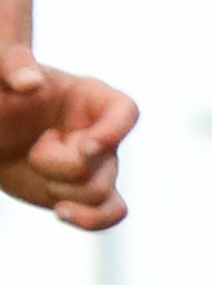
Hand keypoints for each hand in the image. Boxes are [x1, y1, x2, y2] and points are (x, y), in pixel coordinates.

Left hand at [0, 59, 136, 230]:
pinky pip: (111, 213)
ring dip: (57, 186)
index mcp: (92, 98)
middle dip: (61, 164)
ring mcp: (98, 165)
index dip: (115, 131)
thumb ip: (13, 65)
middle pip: (104, 163)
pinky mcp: (87, 192)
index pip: (125, 112)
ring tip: (34, 165)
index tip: (86, 146)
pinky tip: (60, 213)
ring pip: (98, 192)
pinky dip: (91, 219)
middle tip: (34, 146)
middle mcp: (103, 133)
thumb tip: (30, 82)